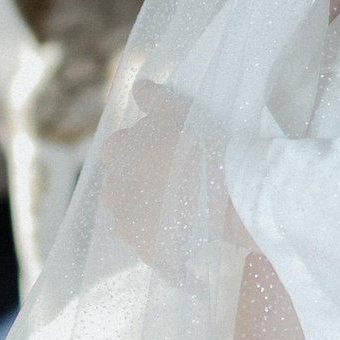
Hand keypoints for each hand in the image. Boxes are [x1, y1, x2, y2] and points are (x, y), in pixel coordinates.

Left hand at [98, 83, 198, 269]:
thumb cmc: (200, 143)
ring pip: (137, 217)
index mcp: (116, 153)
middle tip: (178, 180)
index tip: (169, 153)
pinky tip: (190, 232)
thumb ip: (154, 99)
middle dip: (143, 184)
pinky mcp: (148, 252)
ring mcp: (129, 226)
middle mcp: (113, 191)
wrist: (227, 191)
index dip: (144, 152)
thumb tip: (140, 87)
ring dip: (154, 213)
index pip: (120, 151)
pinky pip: (154, 245)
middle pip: (124, 187)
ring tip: (186, 208)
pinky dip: (168, 239)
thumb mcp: (177, 110)